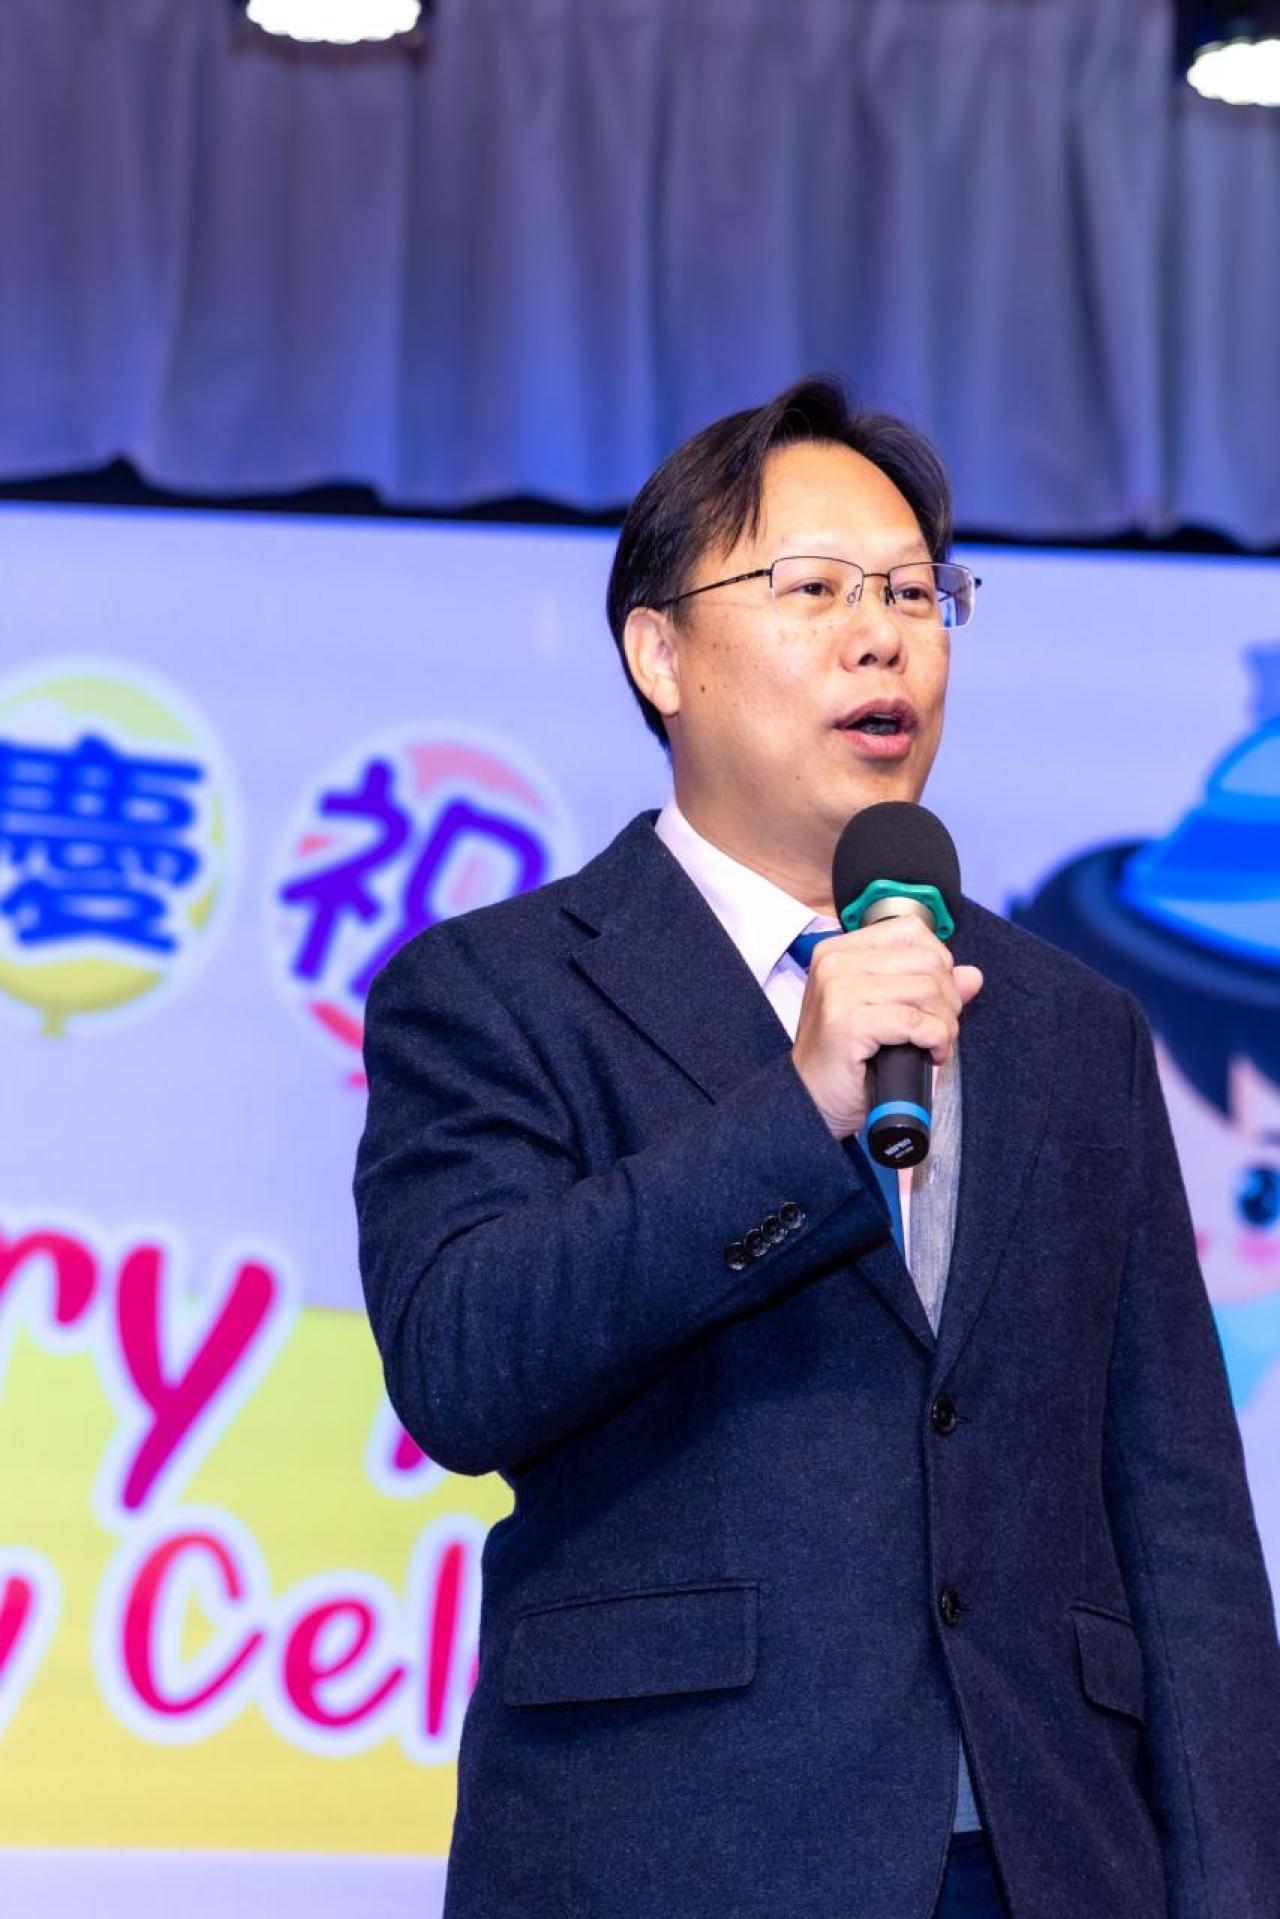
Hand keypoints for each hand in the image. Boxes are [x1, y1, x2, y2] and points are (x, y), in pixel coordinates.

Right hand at [790, 917, 983, 1139]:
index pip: (910, 931)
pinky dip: (936, 1040)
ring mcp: (838, 990)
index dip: (938, 964)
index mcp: (840, 951)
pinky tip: (931, 1055)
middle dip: (948, 998)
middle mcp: (835, 962)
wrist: (809, 1104)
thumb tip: (972, 975)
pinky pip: (916, 1021)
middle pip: (926, 960)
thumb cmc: (846, 1061)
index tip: (936, 998)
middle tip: (940, 1029)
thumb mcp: (887, 1015)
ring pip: (927, 989)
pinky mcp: (846, 1021)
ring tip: (935, 1044)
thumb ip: (929, 990)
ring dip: (945, 1023)